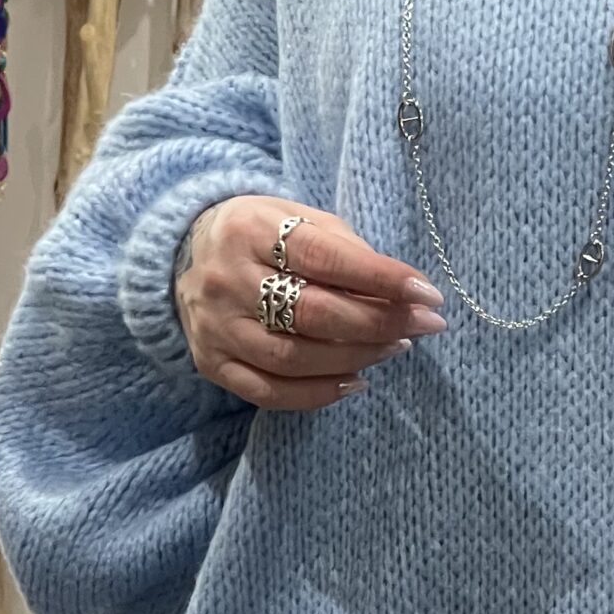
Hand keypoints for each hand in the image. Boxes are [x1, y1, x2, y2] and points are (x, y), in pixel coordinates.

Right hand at [174, 196, 445, 409]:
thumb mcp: (301, 220)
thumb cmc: (264, 236)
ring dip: (356, 358)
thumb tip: (402, 295)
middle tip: (423, 325)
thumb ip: (347, 252)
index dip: (381, 279)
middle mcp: (227, 279)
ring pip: (293, 358)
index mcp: (252, 229)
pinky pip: (269, 392)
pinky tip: (355, 381)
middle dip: (377, 323)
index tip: (428, 295)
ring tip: (395, 347)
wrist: (185, 252)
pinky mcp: (212, 362)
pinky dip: (319, 393)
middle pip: (312, 314)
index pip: (325, 258)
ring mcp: (216, 326)